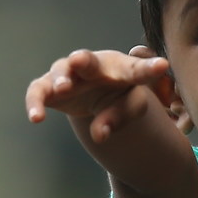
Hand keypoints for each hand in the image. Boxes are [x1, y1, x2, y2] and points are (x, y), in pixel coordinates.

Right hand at [24, 47, 176, 143]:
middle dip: (85, 61)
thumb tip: (99, 136)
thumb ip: (119, 119)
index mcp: (120, 68)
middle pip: (89, 61)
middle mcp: (92, 65)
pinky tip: (36, 118)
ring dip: (61, 78)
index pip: (136, 69)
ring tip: (62, 88)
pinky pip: (38, 92)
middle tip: (81, 60)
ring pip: (61, 70)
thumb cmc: (117, 96)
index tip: (162, 67)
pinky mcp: (48, 87)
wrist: (95, 92)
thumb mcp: (128, 107)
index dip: (148, 69)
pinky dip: (34, 103)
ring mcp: (68, 73)